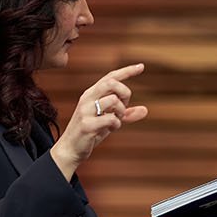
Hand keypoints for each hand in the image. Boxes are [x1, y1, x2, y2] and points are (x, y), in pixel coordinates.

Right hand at [50, 63, 147, 179]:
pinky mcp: (87, 125)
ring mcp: (85, 111)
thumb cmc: (91, 132)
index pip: (110, 77)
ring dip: (120, 111)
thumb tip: (145, 110)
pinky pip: (110, 118)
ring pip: (112, 100)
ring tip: (116, 120)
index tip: (141, 66)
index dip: (126, 71)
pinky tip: (111, 128)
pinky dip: (116, 124)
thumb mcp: (110, 121)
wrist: (71, 149)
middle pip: (111, 83)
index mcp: (92, 94)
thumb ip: (126, 115)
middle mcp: (87, 99)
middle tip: (125, 105)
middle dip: (125, 92)